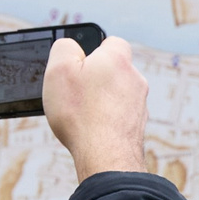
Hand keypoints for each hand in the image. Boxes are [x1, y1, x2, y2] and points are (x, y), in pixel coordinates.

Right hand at [42, 37, 147, 179]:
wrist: (105, 157)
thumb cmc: (80, 113)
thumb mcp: (59, 70)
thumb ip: (64, 48)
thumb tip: (70, 46)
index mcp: (117, 59)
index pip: (111, 42)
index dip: (92, 51)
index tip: (78, 66)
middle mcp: (135, 79)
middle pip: (113, 71)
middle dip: (95, 79)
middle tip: (75, 93)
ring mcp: (139, 105)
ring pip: (116, 95)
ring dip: (101, 101)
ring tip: (82, 115)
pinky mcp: (138, 127)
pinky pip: (119, 117)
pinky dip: (107, 121)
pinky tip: (93, 131)